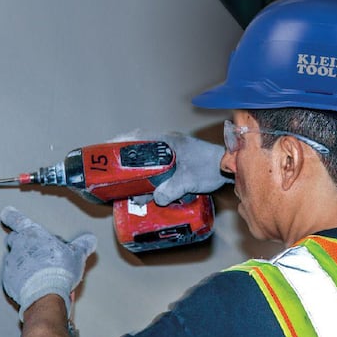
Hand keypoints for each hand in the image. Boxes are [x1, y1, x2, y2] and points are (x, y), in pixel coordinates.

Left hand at [0, 206, 96, 319]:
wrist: (45, 295)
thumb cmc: (59, 270)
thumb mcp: (77, 254)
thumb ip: (83, 245)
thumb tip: (90, 240)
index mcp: (33, 235)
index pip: (18, 220)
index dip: (12, 215)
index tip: (7, 213)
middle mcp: (19, 247)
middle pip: (13, 238)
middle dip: (20, 240)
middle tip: (33, 247)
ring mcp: (12, 265)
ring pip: (14, 258)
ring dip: (23, 261)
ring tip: (38, 269)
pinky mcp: (9, 282)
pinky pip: (13, 276)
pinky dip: (21, 278)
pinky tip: (34, 282)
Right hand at [110, 131, 230, 205]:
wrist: (232, 168)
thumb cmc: (212, 167)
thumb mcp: (189, 179)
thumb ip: (172, 189)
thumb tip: (155, 198)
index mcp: (167, 142)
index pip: (137, 137)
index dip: (118, 143)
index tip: (105, 150)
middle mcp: (168, 145)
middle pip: (139, 151)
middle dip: (125, 163)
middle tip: (113, 175)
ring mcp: (173, 154)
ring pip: (149, 162)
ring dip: (139, 173)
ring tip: (129, 188)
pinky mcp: (179, 164)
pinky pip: (158, 169)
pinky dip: (151, 178)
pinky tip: (149, 192)